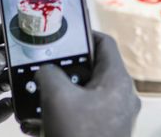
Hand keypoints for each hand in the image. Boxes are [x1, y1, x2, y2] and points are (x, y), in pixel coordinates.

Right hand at [21, 32, 140, 136]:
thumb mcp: (57, 97)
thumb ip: (50, 73)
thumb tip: (47, 70)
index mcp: (118, 82)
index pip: (105, 43)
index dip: (84, 34)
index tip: (64, 34)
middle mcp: (121, 97)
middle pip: (94, 68)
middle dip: (66, 67)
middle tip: (46, 66)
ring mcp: (115, 116)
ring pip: (86, 92)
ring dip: (61, 91)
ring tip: (38, 94)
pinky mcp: (105, 132)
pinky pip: (84, 112)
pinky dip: (64, 110)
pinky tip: (39, 119)